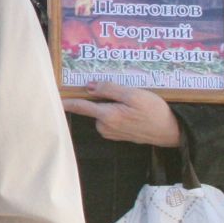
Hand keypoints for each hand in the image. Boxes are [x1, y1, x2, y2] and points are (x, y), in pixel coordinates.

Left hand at [64, 81, 181, 146]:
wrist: (172, 131)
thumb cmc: (155, 111)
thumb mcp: (134, 94)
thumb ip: (110, 89)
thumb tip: (90, 87)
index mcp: (107, 116)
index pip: (80, 106)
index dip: (66, 101)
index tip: (51, 97)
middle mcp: (105, 127)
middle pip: (92, 107)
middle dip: (100, 98)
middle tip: (120, 92)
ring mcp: (112, 133)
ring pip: (102, 113)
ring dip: (111, 106)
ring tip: (131, 103)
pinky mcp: (118, 135)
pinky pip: (110, 120)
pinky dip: (116, 113)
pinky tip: (132, 111)